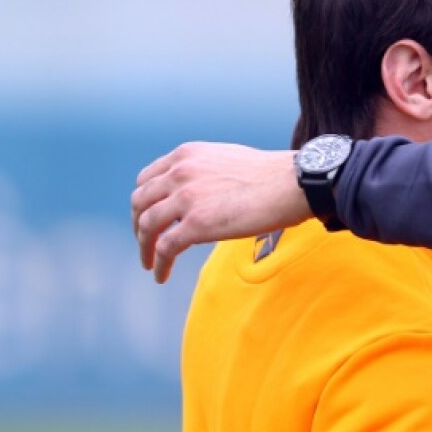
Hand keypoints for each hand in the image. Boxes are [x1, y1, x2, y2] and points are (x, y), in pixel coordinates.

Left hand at [131, 142, 309, 282]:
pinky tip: (161, 275)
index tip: (150, 216)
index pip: (148, 178)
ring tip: (150, 263)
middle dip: (139, 225)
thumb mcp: (228, 161)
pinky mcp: (196, 224)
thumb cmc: (273, 176)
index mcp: (186, 156)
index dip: (145, 201)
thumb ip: (207, 172)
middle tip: (146, 242)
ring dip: (145, 247)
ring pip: (147, 226)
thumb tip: (208, 193)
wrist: (292, 184)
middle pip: (140, 202)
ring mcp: (186, 198)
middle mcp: (179, 173)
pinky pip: (165, 248)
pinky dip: (159, 264)